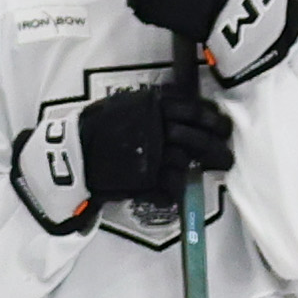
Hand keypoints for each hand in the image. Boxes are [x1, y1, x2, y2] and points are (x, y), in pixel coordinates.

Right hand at [74, 82, 231, 206]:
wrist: (70, 154)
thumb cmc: (95, 128)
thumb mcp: (124, 105)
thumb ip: (152, 105)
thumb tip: (178, 105)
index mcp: (152, 107)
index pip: (194, 110)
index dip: (214, 120)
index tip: (223, 127)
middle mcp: (155, 129)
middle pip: (197, 139)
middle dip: (216, 150)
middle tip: (226, 159)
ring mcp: (150, 155)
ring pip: (185, 163)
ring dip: (199, 170)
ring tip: (211, 173)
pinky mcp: (142, 179)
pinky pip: (168, 186)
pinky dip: (175, 192)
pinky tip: (177, 192)